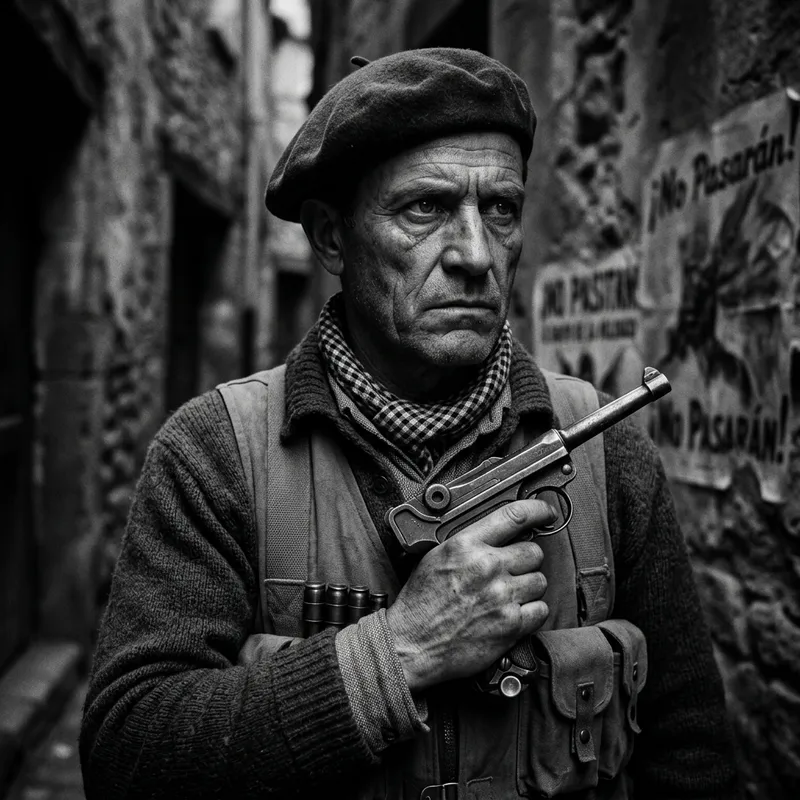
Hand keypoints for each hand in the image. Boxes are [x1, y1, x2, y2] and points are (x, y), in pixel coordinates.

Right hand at [385, 499, 551, 691]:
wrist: (413, 644)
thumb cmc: (420, 604)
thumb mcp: (436, 557)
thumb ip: (469, 542)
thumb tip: (499, 533)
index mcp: (467, 545)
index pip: (515, 516)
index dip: (539, 510)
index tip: (546, 513)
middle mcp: (487, 566)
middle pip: (534, 551)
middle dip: (525, 560)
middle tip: (511, 571)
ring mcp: (501, 595)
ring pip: (540, 580)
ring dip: (528, 587)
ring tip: (506, 595)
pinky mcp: (511, 624)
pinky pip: (541, 610)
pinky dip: (531, 612)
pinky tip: (512, 613)